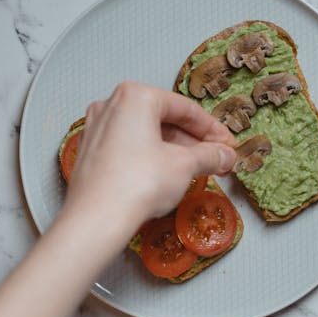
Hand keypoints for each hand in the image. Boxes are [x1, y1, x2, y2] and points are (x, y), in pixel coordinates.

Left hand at [60, 81, 235, 237]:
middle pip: (164, 119)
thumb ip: (210, 155)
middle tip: (215, 158)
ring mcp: (98, 128)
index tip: (226, 144)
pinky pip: (129, 145)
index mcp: (135, 96)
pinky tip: (167, 173)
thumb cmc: (137, 184)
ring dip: (174, 149)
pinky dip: (151, 155)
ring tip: (196, 168)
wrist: (96, 220)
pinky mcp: (91, 151)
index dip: (212, 129)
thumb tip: (225, 155)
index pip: (185, 108)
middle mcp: (111, 105)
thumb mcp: (185, 165)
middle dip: (193, 141)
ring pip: (146, 133)